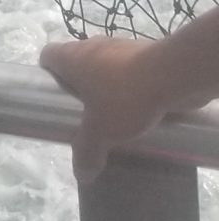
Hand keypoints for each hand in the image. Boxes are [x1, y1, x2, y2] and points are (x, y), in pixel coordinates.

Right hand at [40, 35, 172, 180]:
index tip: (56, 98)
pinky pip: (130, 70)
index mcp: (72, 57)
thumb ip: (87, 151)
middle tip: (87, 115)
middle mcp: (92, 45)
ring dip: (107, 86)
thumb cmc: (125, 97)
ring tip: (117, 115)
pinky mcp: (145, 52)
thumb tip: (81, 174)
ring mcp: (120, 46)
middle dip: (80, 87)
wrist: (174, 74)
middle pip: (76, 63)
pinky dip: (131, 85)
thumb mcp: (101, 131)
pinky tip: (142, 108)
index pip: (47, 56)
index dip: (48, 74)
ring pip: (105, 66)